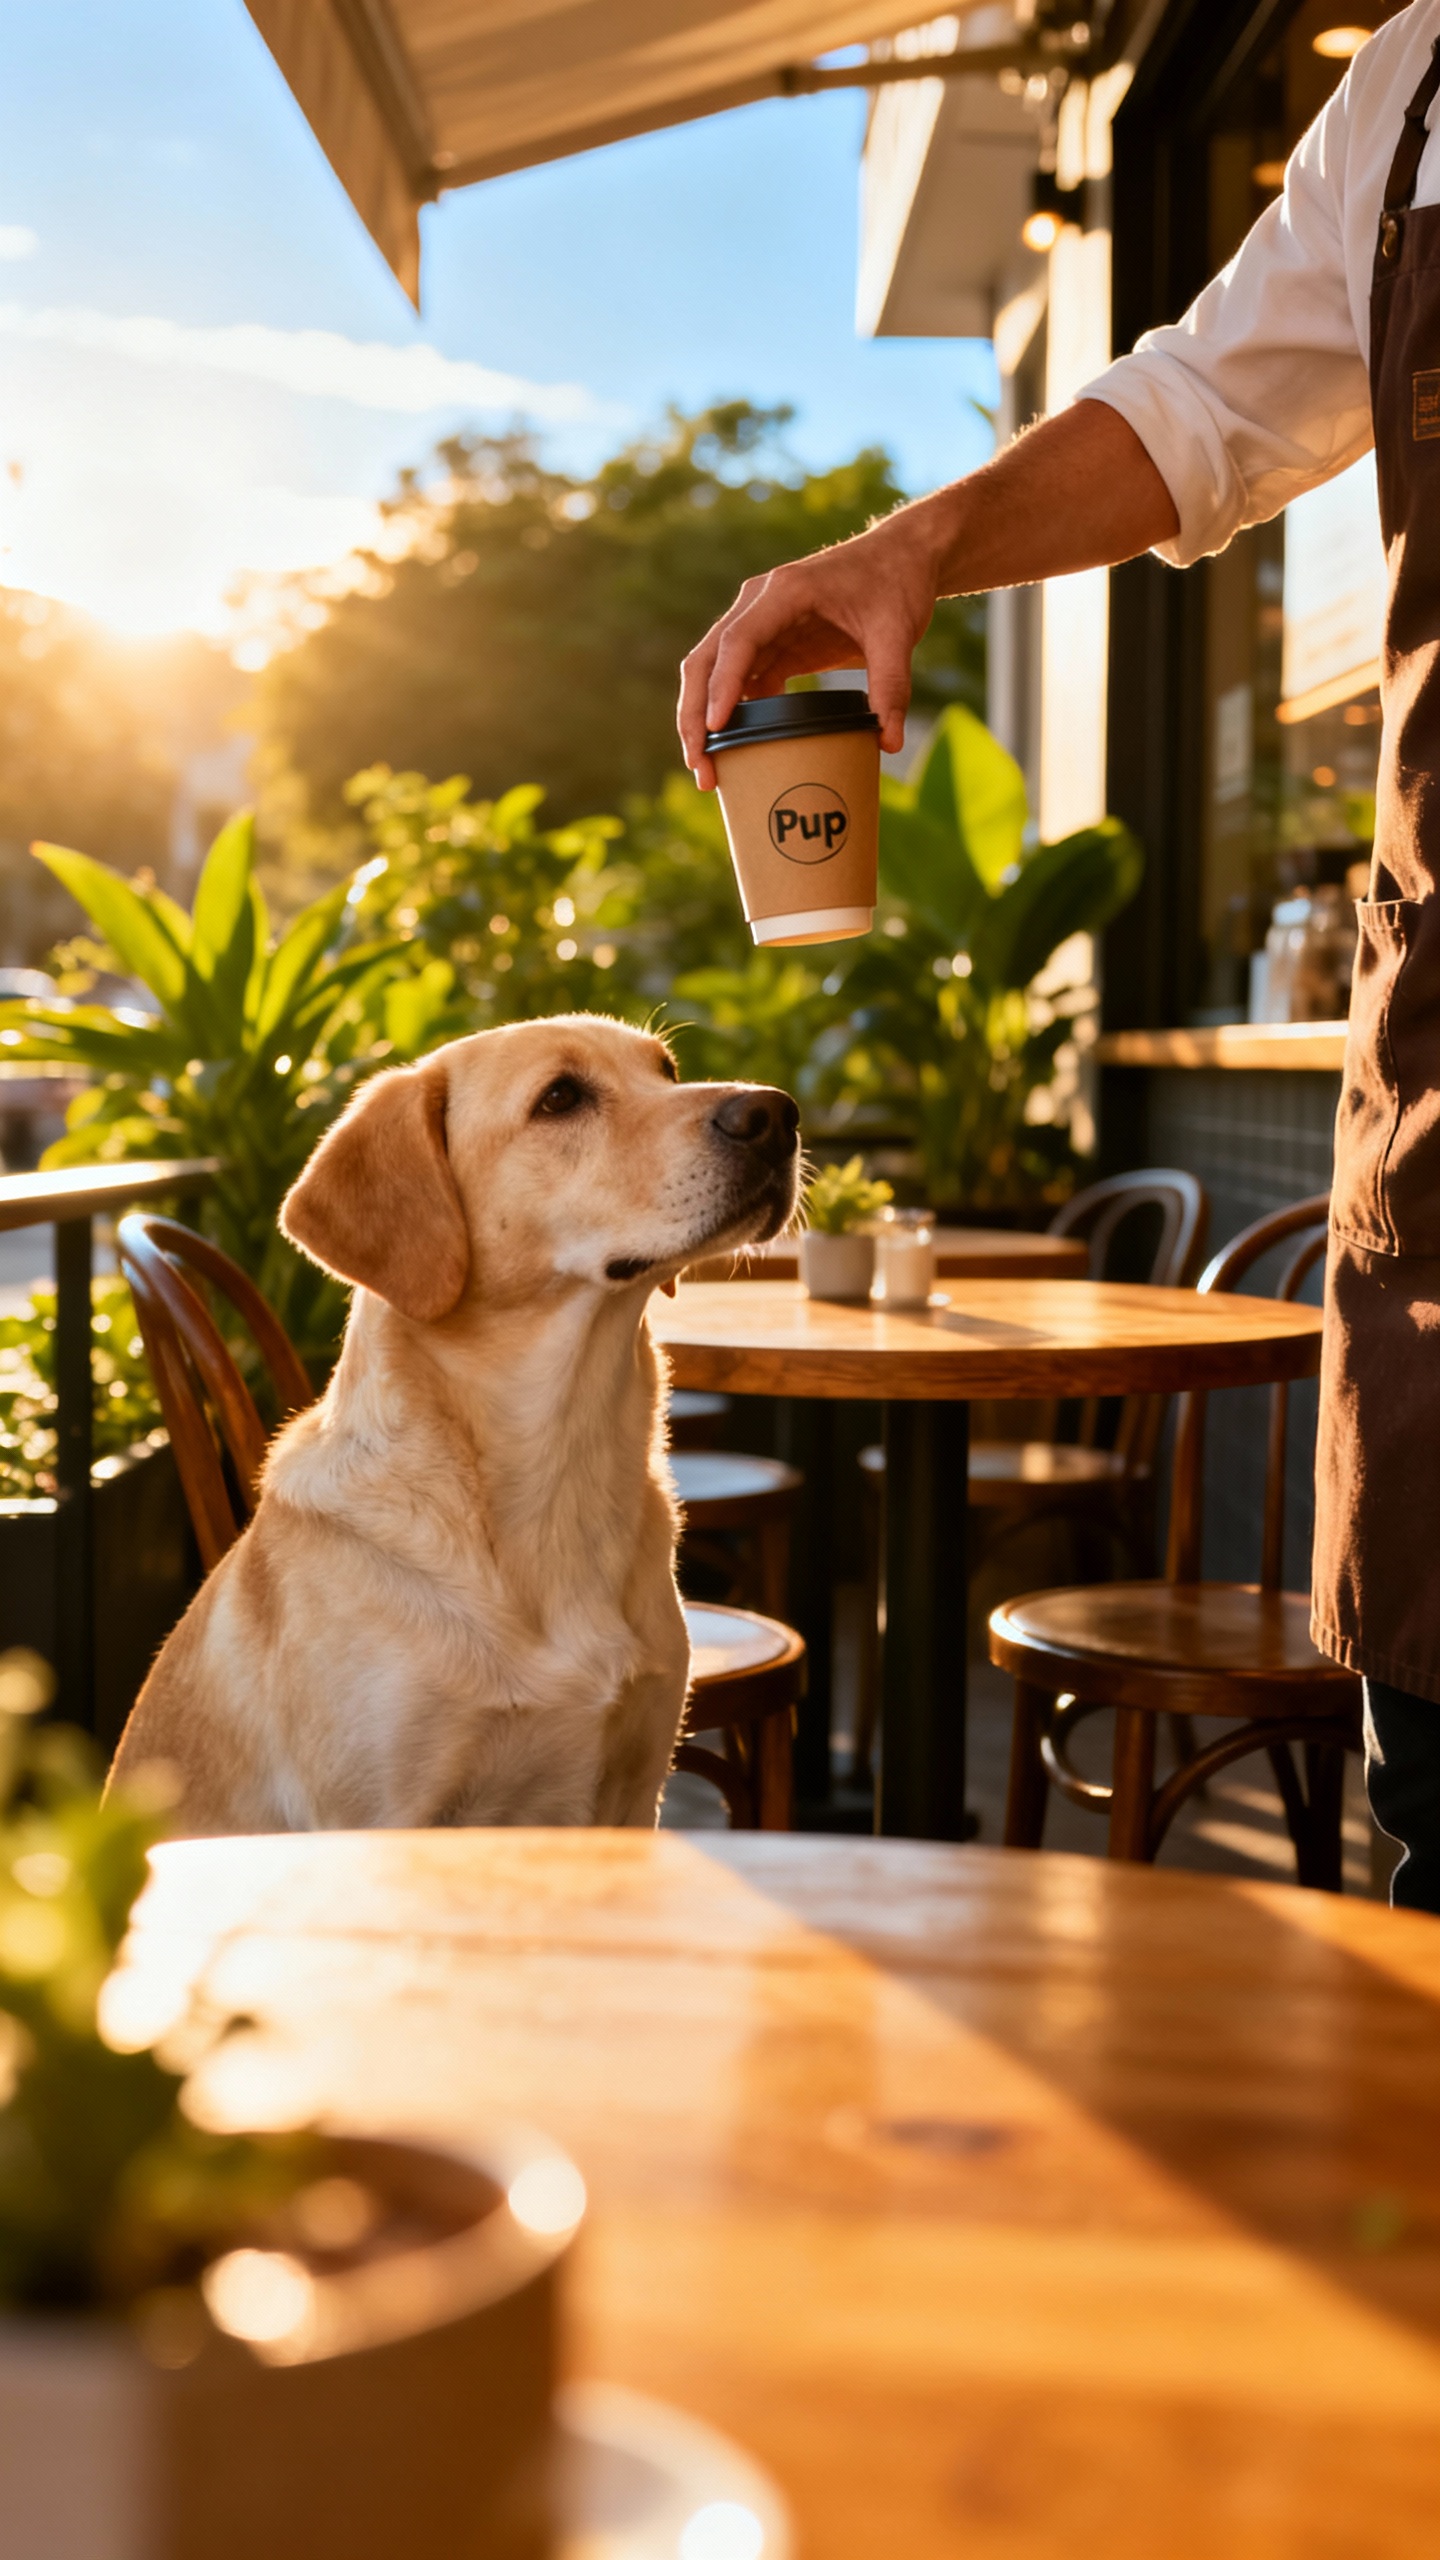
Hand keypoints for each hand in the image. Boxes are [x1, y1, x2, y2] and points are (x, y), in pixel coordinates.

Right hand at [677, 497, 954, 789]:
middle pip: (707, 660)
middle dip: (696, 715)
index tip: (716, 728)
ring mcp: (760, 623)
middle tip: (700, 767)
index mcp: (785, 591)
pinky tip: (736, 752)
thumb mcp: (899, 632)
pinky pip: (738, 681)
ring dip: (704, 720)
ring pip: (712, 673)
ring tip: (709, 771)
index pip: (739, 640)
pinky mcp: (770, 643)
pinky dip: (732, 716)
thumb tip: (889, 743)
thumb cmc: (896, 583)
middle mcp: (760, 603)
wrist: (900, 557)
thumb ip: (892, 685)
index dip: (723, 685)